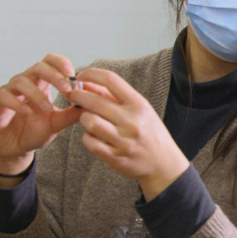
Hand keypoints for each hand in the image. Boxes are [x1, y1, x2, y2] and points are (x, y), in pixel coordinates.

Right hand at [0, 53, 85, 182]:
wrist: (14, 149)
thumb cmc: (34, 132)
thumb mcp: (57, 124)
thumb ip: (72, 114)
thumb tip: (92, 104)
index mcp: (41, 83)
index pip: (50, 62)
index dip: (61, 63)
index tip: (73, 75)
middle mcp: (25, 83)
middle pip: (38, 66)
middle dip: (54, 75)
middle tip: (67, 89)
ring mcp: (9, 92)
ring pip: (21, 81)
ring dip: (37, 93)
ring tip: (48, 108)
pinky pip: (4, 96)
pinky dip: (17, 102)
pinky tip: (28, 112)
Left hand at [69, 68, 189, 200]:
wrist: (164, 164)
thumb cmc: (150, 133)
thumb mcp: (140, 110)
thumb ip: (115, 97)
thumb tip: (87, 83)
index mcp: (139, 104)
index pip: (111, 80)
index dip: (91, 74)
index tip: (81, 75)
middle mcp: (131, 121)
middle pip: (94, 100)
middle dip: (77, 95)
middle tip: (72, 95)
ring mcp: (124, 140)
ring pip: (90, 121)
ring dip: (83, 118)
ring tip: (85, 118)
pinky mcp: (116, 157)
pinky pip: (91, 142)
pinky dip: (87, 137)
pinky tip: (91, 136)